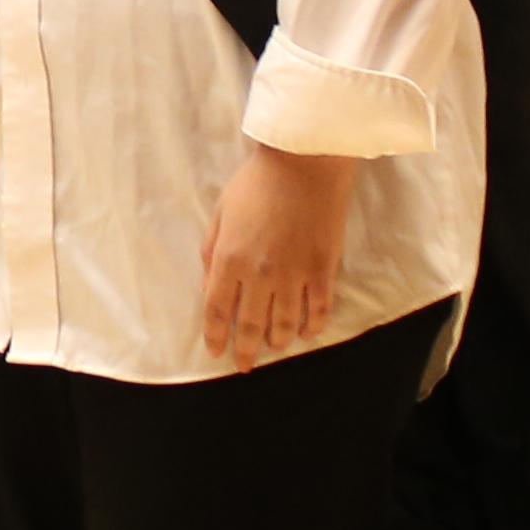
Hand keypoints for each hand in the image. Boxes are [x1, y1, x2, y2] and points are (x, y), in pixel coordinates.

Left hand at [198, 144, 359, 369]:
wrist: (304, 165)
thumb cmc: (256, 184)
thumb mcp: (220, 213)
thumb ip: (211, 251)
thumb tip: (207, 286)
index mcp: (229, 259)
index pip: (216, 309)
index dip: (215, 335)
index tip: (216, 351)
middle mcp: (259, 274)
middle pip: (250, 325)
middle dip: (246, 350)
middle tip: (245, 365)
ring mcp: (294, 275)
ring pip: (285, 323)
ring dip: (278, 340)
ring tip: (275, 346)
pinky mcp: (323, 270)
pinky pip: (318, 310)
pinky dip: (312, 326)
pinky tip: (306, 333)